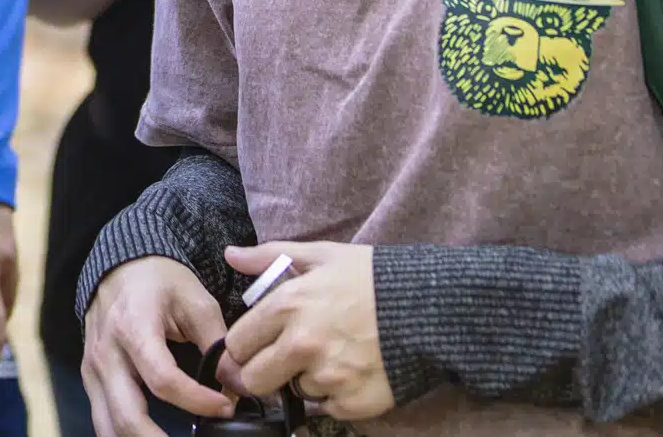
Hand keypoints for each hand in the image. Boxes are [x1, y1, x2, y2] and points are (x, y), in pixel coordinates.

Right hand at [80, 256, 234, 436]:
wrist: (121, 264)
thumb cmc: (159, 281)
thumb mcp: (195, 301)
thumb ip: (218, 344)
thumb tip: (241, 386)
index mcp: (133, 328)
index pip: (163, 380)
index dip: (198, 401)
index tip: (226, 406)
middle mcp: (106, 354)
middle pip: (128, 417)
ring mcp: (93, 370)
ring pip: (109, 427)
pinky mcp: (90, 379)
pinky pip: (103, 419)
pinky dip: (125, 436)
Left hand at [222, 241, 392, 422]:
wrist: (431, 308)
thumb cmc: (374, 277)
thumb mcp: (323, 255)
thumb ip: (270, 256)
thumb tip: (230, 255)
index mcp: (288, 306)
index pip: (238, 343)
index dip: (245, 345)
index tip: (258, 344)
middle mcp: (303, 345)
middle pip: (255, 379)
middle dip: (264, 371)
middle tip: (284, 359)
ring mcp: (329, 377)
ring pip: (296, 392)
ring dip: (307, 380)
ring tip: (333, 355)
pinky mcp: (354, 402)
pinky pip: (329, 408)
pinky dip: (337, 395)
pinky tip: (353, 370)